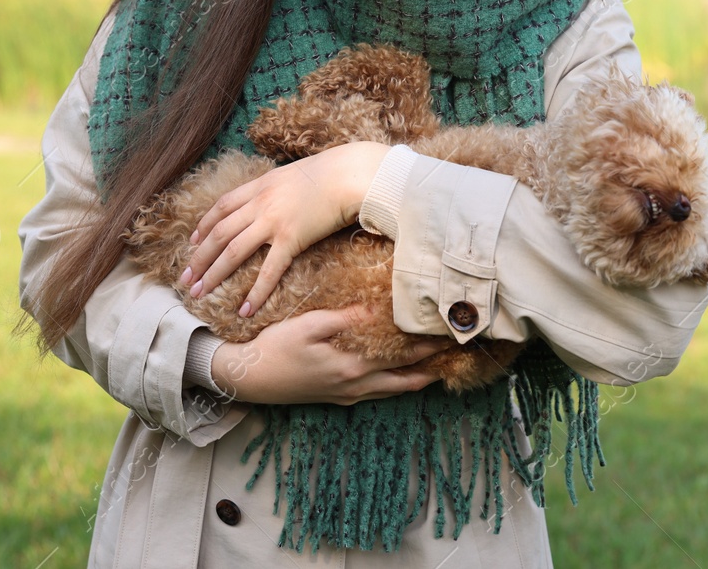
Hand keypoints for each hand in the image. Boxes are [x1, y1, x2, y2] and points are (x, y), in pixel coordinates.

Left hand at [179, 141, 390, 317]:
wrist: (351, 173)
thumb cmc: (331, 172)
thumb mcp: (294, 174)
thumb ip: (278, 188)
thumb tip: (275, 197)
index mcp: (259, 186)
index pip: (221, 207)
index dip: (204, 226)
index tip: (193, 243)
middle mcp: (260, 203)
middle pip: (218, 233)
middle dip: (198, 258)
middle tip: (185, 280)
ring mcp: (273, 221)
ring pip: (232, 252)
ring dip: (213, 275)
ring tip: (199, 294)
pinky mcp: (292, 239)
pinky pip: (268, 270)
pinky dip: (255, 292)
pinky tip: (245, 309)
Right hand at [210, 304, 448, 404]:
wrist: (249, 379)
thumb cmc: (277, 347)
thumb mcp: (310, 325)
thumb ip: (346, 318)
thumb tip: (377, 309)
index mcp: (353, 366)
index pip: (403, 356)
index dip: (429, 346)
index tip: (451, 336)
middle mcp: (356, 386)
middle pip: (407, 380)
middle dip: (433, 367)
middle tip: (458, 355)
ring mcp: (348, 396)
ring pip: (395, 391)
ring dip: (419, 379)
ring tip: (440, 366)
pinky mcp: (339, 399)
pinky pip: (379, 395)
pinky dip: (397, 386)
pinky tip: (403, 377)